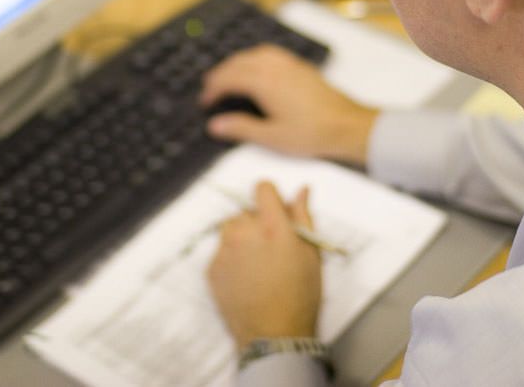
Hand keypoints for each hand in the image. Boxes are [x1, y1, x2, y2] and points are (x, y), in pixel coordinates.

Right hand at [199, 44, 378, 164]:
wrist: (347, 125)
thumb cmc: (313, 132)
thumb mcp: (271, 137)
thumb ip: (240, 128)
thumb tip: (216, 124)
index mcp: (264, 82)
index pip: (228, 79)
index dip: (212, 90)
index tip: (205, 102)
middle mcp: (275, 67)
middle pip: (238, 63)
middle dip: (220, 74)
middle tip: (209, 88)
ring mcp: (289, 64)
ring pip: (254, 54)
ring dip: (237, 63)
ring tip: (228, 76)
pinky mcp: (300, 67)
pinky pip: (270, 54)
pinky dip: (254, 58)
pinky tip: (256, 68)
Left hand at [207, 181, 322, 348]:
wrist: (274, 336)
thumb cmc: (300, 296)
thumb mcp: (312, 254)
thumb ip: (304, 217)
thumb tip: (303, 190)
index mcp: (273, 226)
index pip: (262, 188)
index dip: (271, 197)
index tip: (276, 212)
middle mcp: (245, 233)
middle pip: (246, 211)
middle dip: (258, 223)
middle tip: (272, 249)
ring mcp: (225, 250)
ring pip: (231, 229)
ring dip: (242, 238)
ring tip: (258, 265)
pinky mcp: (212, 268)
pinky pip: (221, 251)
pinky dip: (232, 259)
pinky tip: (247, 279)